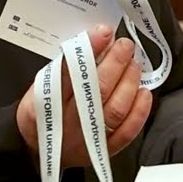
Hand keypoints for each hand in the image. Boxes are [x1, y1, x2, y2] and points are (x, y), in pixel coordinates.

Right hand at [17, 24, 152, 168]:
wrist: (39, 148)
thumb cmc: (43, 110)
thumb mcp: (41, 85)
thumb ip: (65, 66)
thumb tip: (96, 41)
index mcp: (47, 102)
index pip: (71, 71)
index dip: (90, 49)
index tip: (104, 32)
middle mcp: (69, 123)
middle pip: (97, 90)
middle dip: (115, 63)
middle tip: (125, 45)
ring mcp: (88, 137)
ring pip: (115, 110)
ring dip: (129, 83)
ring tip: (134, 64)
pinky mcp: (105, 149)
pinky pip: (126, 132)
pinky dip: (139, 112)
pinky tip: (144, 93)